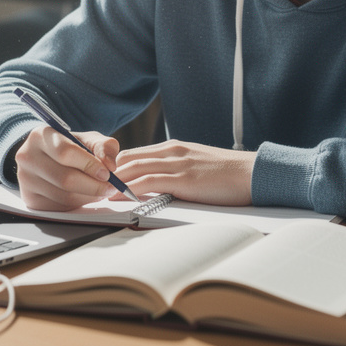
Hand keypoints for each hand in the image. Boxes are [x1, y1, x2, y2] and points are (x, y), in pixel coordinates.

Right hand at [15, 126, 122, 210]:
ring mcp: (26, 179)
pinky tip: (86, 196)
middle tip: (111, 187)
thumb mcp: (87, 139)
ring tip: (102, 191)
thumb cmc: (69, 146)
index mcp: (40, 136)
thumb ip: (103, 146)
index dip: (89, 165)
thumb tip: (110, 165)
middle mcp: (27, 157)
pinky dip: (78, 204)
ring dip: (89, 197)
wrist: (45, 157)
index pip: (65, 152)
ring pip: (64, 195)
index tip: (107, 173)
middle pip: (65, 178)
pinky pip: (59, 206)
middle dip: (93, 185)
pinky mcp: (30, 198)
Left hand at [113, 141, 255, 206]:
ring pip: (133, 168)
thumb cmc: (228, 175)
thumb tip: (159, 186)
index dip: (115, 167)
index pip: (134, 153)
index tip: (102, 180)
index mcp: (174, 148)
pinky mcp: (183, 179)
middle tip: (92, 188)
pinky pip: (148, 182)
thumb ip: (177, 171)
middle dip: (108, 173)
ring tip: (99, 194)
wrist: (252, 174)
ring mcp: (176, 164)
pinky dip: (130, 189)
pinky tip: (121, 198)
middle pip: (127, 158)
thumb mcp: (197, 166)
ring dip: (114, 182)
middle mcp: (172, 151)